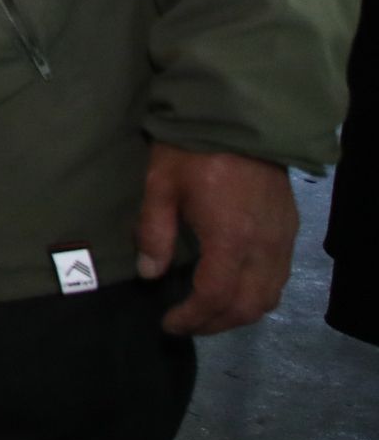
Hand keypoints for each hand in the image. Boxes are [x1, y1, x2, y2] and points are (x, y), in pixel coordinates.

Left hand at [139, 143, 296, 333]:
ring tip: (207, 312)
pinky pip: (280, 277)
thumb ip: (154, 232)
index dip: (192, 318)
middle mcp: (264, 246)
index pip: (216, 297)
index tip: (168, 324)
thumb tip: (149, 274)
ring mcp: (283, 239)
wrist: (239, 115)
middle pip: (249, 306)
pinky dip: (258, 294)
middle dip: (216, 323)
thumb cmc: (193, 148)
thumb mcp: (160, 185)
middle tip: (186, 324)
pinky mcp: (290, 229)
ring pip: (270, 296)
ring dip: (239, 313)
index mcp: (231, 238)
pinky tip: (233, 288)